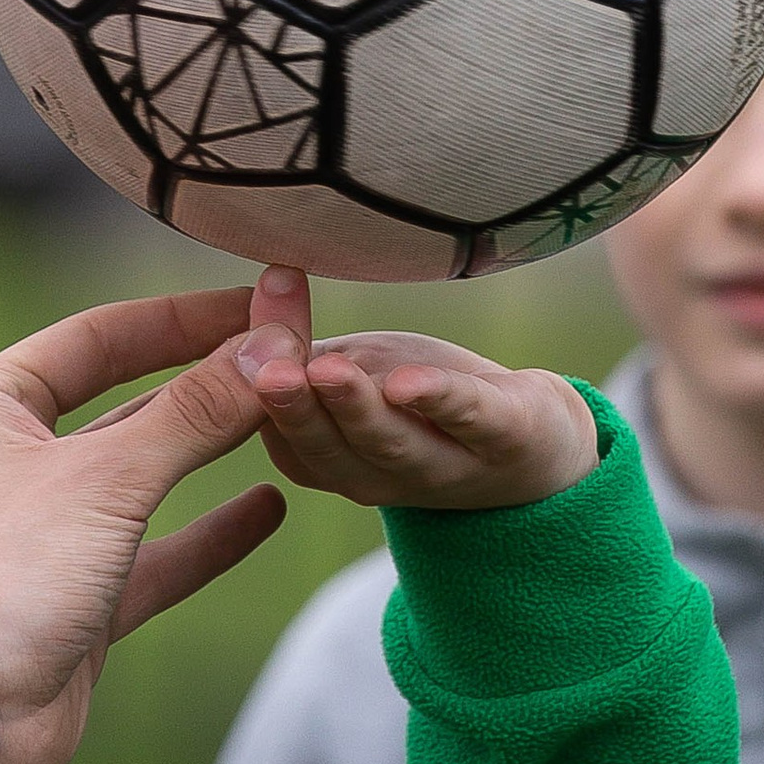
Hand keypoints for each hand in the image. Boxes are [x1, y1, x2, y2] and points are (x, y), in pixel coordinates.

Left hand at [0, 288, 284, 763]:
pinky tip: (269, 506)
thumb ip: (196, 412)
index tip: (258, 303)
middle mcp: (12, 463)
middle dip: (205, 379)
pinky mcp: (77, 600)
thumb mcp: (110, 477)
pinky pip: (156, 554)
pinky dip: (209, 533)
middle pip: (127, 401)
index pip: (99, 337)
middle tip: (284, 352)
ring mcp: (46, 535)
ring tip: (284, 417)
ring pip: (144, 476)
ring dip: (211, 448)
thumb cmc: (8, 574)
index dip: (181, 317)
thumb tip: (271, 346)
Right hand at [231, 265, 599, 512]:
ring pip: (391, 443)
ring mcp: (444, 466)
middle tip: (265, 374)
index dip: (254, 403)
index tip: (228, 356)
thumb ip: (302, 348)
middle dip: (295, 410)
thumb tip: (258, 286)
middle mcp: (380, 476)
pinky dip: (440, 399)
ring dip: (355, 407)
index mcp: (334, 462)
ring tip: (325, 373)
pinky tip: (410, 382)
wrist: (535, 443)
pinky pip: (470, 420)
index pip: (285, 439)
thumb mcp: (356, 369)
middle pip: (328, 447)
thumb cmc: (423, 402)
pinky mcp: (506, 439)